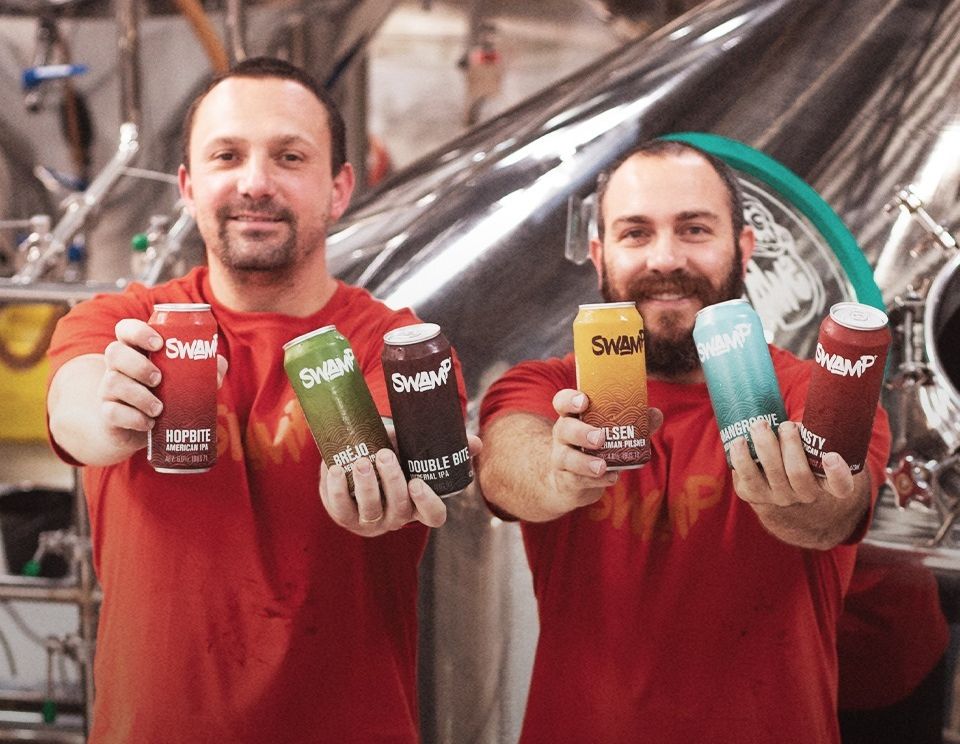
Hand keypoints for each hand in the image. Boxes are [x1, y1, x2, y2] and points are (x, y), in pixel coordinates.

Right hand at [98, 319, 227, 452]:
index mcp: (136, 351)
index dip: (137, 331)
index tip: (159, 343)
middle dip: (138, 364)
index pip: (126, 329)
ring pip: (113, 383)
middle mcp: (117, 367)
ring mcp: (108, 390)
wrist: (140, 429)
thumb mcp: (184, 381)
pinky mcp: (107, 414)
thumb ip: (203, 370)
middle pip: (114, 352)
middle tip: (159, 378)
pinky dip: (133, 418)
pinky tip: (149, 423)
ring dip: (139, 395)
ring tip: (159, 408)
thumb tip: (219, 363)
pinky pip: (112, 412)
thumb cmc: (165, 395)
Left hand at [320, 434, 482, 536]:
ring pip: (370, 509)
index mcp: (419, 504)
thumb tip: (475, 442)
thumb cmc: (396, 457)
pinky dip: (336, 488)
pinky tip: (335, 468)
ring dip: (366, 485)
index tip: (418, 482)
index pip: (433, 516)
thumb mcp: (417, 452)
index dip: (427, 503)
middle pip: (399, 508)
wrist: (359, 460)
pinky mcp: (343, 516)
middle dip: (392, 482)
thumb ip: (445, 447)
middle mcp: (396, 518)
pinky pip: (340, 507)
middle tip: (384, 455)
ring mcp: (370, 520)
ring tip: (360, 461)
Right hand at [546, 389, 662, 514]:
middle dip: (581, 432)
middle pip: (564, 428)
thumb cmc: (594, 449)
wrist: (570, 481)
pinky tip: (611, 478)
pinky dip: (596, 480)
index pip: (562, 402)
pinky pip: (577, 480)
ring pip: (566, 457)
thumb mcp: (609, 433)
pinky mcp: (566, 480)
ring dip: (585, 462)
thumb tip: (655, 414)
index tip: (584, 401)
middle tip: (600, 437)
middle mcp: (562, 435)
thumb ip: (634, 422)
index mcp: (572, 417)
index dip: (570, 400)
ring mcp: (561, 458)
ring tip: (603, 465)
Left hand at [730, 419, 855, 507]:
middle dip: (790, 444)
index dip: (838, 474)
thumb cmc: (796, 450)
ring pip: (773, 472)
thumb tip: (811, 399)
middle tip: (786, 426)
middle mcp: (804, 494)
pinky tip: (740, 441)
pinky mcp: (753, 493)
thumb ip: (811, 431)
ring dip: (765, 445)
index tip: (832, 456)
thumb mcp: (810, 443)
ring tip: (759, 425)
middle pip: (798, 473)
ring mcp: (778, 497)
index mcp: (825, 483)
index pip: (841, 487)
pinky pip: (747, 476)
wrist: (770, 476)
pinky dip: (741, 456)